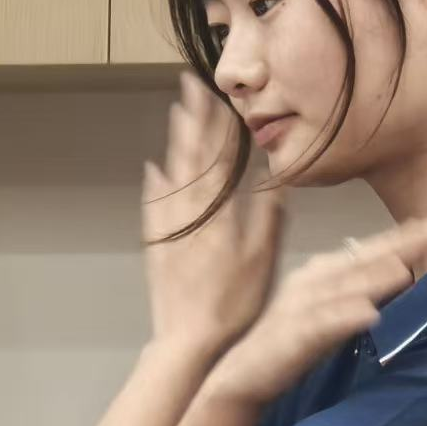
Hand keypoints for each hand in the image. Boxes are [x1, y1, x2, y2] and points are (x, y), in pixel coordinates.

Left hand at [141, 70, 287, 354]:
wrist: (188, 341)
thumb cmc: (235, 302)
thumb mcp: (264, 258)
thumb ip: (268, 213)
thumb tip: (272, 174)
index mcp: (219, 211)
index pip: (222, 156)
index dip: (222, 123)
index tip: (219, 93)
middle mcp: (190, 211)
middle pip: (193, 155)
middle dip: (194, 118)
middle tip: (189, 84)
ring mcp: (169, 226)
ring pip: (172, 172)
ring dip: (175, 140)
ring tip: (176, 112)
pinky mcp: (157, 244)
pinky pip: (154, 203)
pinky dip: (155, 182)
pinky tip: (154, 169)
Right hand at [209, 217, 426, 401]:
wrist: (244, 374)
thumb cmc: (296, 339)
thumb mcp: (333, 311)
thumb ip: (362, 292)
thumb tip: (405, 274)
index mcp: (323, 271)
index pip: (368, 249)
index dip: (402, 236)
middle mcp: (312, 280)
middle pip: (361, 259)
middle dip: (398, 245)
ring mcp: (300, 306)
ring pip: (343, 288)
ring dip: (374, 278)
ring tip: (405, 268)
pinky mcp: (291, 336)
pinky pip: (321, 325)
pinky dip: (344, 318)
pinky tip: (369, 315)